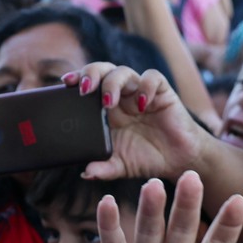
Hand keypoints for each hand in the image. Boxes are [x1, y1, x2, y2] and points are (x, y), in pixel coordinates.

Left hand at [67, 63, 206, 180]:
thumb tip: (86, 172)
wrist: (177, 160)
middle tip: (83, 89)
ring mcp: (140, 92)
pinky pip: (152, 78)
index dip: (77, 78)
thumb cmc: (146, 158)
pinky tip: (141, 104)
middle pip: (103, 71)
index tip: (65, 82)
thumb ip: (103, 168)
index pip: (88, 85)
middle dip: (91, 74)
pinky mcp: (162, 92)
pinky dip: (145, 87)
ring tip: (109, 101)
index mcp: (106, 109)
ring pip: (123, 71)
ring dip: (113, 82)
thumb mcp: (120, 166)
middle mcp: (121, 96)